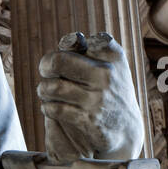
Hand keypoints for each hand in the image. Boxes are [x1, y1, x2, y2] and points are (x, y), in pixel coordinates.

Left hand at [37, 32, 143, 161]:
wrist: (124, 127)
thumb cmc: (108, 89)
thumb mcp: (107, 64)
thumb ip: (86, 49)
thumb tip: (68, 41)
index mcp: (112, 55)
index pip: (74, 41)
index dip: (63, 49)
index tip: (66, 59)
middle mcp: (107, 74)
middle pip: (57, 61)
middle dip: (46, 66)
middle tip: (46, 71)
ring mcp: (98, 98)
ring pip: (53, 87)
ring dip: (43, 89)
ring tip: (46, 91)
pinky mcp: (88, 120)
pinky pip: (54, 108)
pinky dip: (47, 107)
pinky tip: (52, 107)